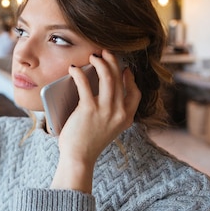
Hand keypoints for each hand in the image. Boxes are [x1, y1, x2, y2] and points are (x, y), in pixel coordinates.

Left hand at [51, 50, 140, 192]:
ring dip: (101, 62)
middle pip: (120, 79)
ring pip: (108, 77)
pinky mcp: (89, 109)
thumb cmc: (88, 144)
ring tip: (93, 56)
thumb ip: (111, 113)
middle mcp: (119, 112)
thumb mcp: (108, 129)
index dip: (130, 79)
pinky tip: (73, 69)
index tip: (124, 69)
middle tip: (105, 52)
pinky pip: (85, 84)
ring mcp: (106, 110)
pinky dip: (79, 73)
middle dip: (113, 62)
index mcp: (126, 118)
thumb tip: (102, 92)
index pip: (136, 93)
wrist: (79, 158)